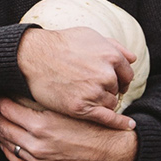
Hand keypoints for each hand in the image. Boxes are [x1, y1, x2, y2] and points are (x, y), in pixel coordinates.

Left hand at [0, 97, 137, 160]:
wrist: (115, 153)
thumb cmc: (95, 127)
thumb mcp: (69, 109)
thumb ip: (44, 103)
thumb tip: (22, 91)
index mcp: (42, 125)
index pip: (7, 110)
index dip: (0, 101)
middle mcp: (38, 144)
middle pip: (3, 127)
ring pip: (8, 144)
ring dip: (0, 132)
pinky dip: (8, 152)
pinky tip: (5, 143)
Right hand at [17, 27, 135, 128]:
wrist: (28, 56)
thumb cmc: (57, 44)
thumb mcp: (88, 35)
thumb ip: (113, 45)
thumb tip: (132, 58)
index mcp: (110, 56)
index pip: (126, 74)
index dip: (119, 78)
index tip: (111, 82)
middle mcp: (106, 75)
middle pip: (117, 89)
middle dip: (107, 88)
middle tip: (90, 86)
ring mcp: (93, 92)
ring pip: (110, 102)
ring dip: (102, 101)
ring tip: (84, 95)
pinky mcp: (80, 107)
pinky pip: (106, 118)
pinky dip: (118, 123)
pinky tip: (128, 126)